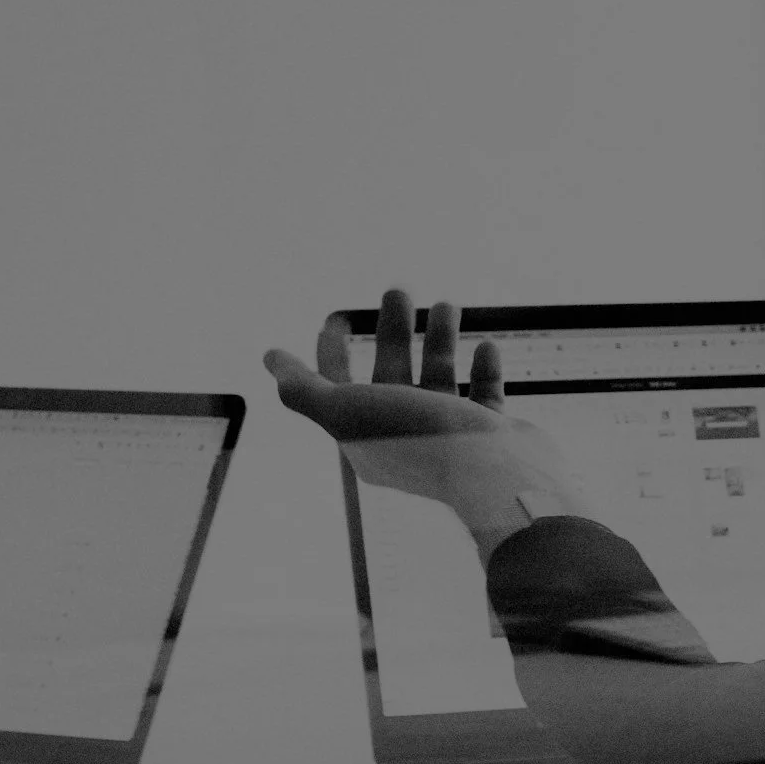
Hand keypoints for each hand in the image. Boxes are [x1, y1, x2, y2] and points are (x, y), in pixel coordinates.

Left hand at [265, 288, 591, 561]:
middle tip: (398, 289)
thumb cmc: (418, 439)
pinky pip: (484, 397)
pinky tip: (485, 346)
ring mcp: (452, 439)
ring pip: (439, 379)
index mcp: (367, 439)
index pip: (338, 390)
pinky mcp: (492, 437)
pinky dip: (483, 369)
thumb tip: (270, 359)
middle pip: (390, 374)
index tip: (335, 316)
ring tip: (446, 303)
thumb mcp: (345, 411)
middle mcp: (407, 439)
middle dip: (391, 331)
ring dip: (440, 340)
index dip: (330, 353)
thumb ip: (303, 389)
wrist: (494, 474)